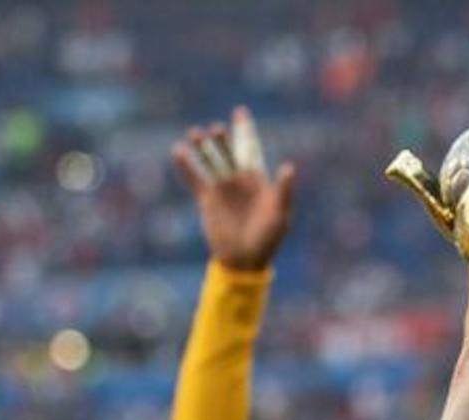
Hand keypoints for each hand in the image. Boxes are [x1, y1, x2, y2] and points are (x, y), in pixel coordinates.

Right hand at [174, 106, 297, 272]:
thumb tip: (289, 167)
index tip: (239, 110)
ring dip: (203, 147)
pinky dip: (186, 166)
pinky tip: (179, 151)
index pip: (250, 149)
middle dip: (222, 139)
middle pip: (228, 151)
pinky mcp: (207, 200)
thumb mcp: (280, 215)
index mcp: (257, 180)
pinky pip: (194, 179)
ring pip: (210, 160)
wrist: (245, 260)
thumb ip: (283, 191)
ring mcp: (222, 189)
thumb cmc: (268, 239)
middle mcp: (238, 180)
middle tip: (216, 130)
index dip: (245, 130)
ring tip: (195, 132)